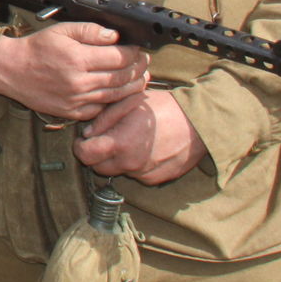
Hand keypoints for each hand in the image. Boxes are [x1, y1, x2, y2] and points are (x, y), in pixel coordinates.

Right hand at [0, 23, 149, 120]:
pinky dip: (114, 103)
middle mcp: (79, 82)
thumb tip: (114, 36)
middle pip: (121, 78)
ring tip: (141, 79)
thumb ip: (90, 31)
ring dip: (133, 87)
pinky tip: (121, 94)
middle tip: (145, 63)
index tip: (138, 49)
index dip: (134, 52)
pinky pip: (101, 109)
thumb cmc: (35, 49)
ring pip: (115, 96)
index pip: (119, 57)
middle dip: (138, 69)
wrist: (10, 70)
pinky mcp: (71, 112)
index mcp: (78, 58)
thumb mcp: (61, 30)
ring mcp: (76, 100)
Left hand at [74, 89, 206, 184]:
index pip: (85, 155)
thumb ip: (104, 118)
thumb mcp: (130, 102)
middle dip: (97, 154)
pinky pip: (137, 174)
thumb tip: (88, 133)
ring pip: (119, 171)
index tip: (84, 139)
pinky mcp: (157, 179)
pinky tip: (146, 147)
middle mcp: (131, 164)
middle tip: (107, 137)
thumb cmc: (165, 108)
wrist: (200, 123)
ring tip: (130, 139)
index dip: (80, 147)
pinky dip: (135, 164)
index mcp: (120, 143)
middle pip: (99, 167)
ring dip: (117, 159)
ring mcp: (144, 174)